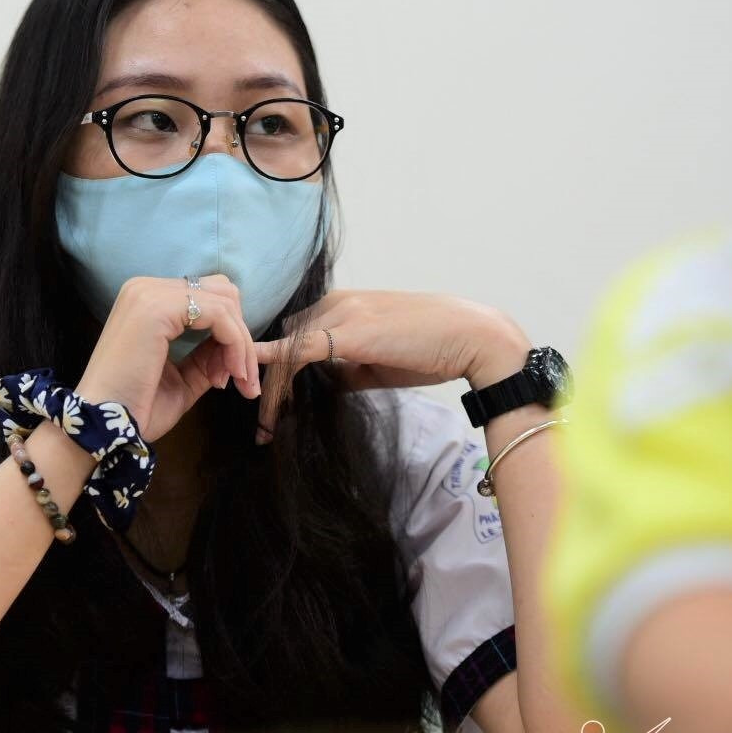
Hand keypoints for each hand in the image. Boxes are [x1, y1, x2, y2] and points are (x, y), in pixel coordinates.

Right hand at [75, 275, 260, 440]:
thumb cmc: (136, 408)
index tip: (230, 378)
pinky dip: (235, 346)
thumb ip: (207, 355)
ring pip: (225, 303)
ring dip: (241, 346)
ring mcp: (150, 294)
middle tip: (239, 378)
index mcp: (147, 300)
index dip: (230, 335)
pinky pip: (220, 315)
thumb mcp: (182, 377)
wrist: (103, 427)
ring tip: (235, 382)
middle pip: (221, 292)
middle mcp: (145, 287)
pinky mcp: (159, 307)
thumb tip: (240, 347)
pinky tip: (225, 376)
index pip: (207, 298)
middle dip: (240, 336)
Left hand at [251, 289, 530, 443]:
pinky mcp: (347, 332)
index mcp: (341, 304)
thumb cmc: (430, 350)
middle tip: (260, 425)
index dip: (276, 369)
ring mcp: (340, 313)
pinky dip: (277, 377)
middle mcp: (335, 303)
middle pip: (284, 342)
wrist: (471, 337)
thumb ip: (343, 370)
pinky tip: (265, 402)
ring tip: (263, 429)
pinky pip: (298, 353)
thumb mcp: (377, 361)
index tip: (265, 406)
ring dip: (269, 389)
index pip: (294, 335)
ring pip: (286, 350)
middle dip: (266, 380)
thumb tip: (315, 392)